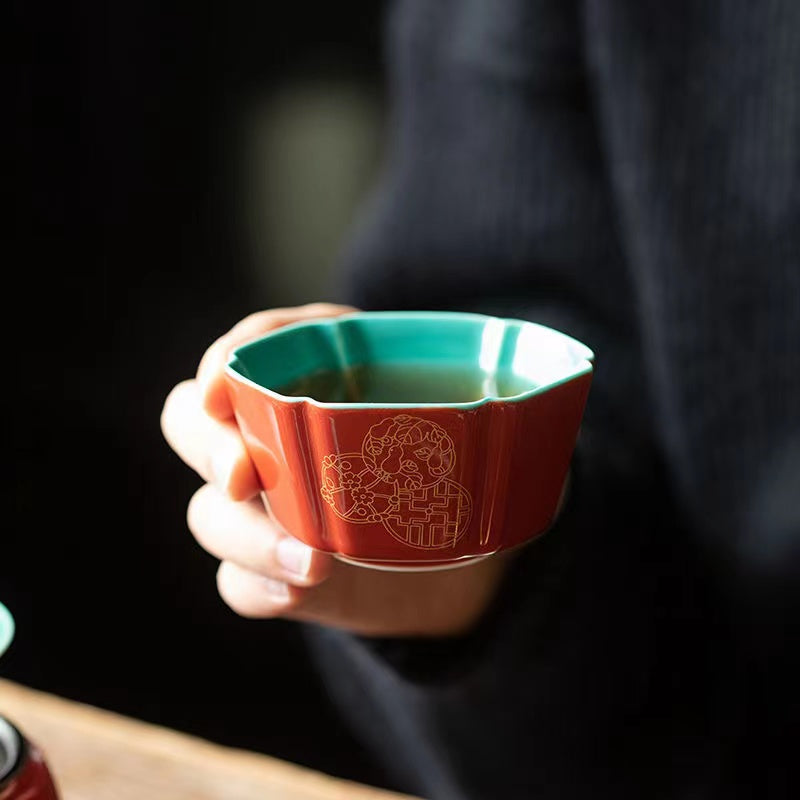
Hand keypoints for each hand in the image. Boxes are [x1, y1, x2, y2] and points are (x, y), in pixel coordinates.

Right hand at [160, 303, 512, 636]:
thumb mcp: (482, 422)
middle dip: (208, 446)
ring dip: (244, 535)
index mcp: (320, 373)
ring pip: (207, 512)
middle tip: (243, 475)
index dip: (226, 358)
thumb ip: (494, 400)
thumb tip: (545, 397)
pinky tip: (298, 590)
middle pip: (189, 422)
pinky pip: (235, 581)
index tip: (225, 387)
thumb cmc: (465, 471)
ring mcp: (266, 506)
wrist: (461, 560)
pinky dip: (258, 585)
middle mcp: (276, 434)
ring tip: (310, 562)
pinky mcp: (271, 568)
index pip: (251, 345)